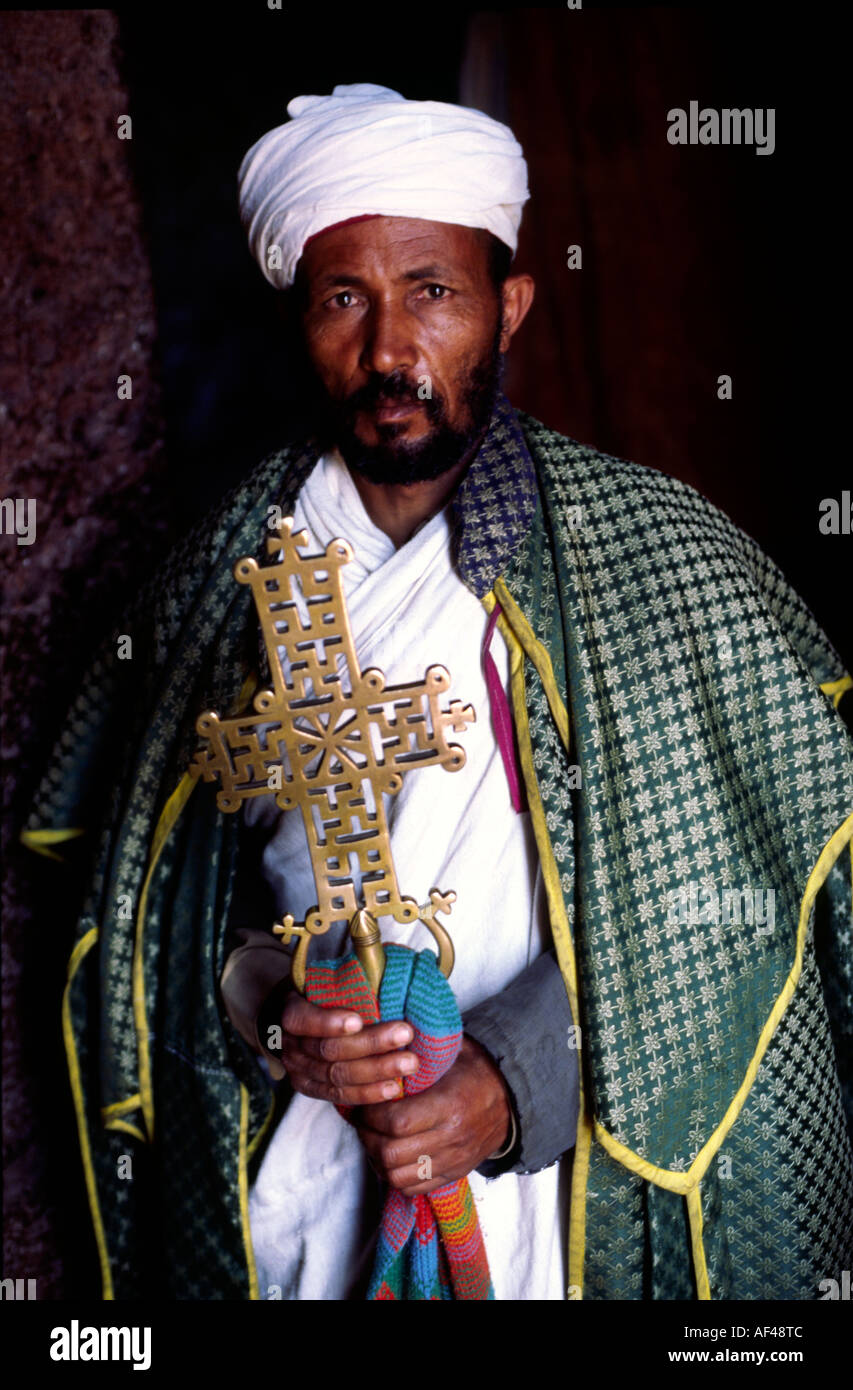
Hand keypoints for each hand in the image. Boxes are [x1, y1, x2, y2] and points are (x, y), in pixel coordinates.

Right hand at [276, 991, 419, 1105]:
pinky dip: (368, 1093)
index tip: (358, 1019)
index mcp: (291, 1011)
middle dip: (371, 1044)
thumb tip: (390, 962)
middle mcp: (291, 1045)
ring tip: (409, 1062)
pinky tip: (392, 1087)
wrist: (294, 1023)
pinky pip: (340, 1096)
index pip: (302, 1019)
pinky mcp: (312, 1089)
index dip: (329, 1022)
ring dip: (377, 1070)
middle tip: (405, 1034)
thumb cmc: (319, 997)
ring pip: (338, 1075)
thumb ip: (349, 977)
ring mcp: (300, 1070)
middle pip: (329, 1050)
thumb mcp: (323, 980)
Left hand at [355, 1036, 511, 1195]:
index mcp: (449, 1104)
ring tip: (374, 1139)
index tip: (364, 1104)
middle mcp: (451, 1138)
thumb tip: (383, 1042)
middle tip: (362, 1122)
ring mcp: (453, 1160)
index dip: (371, 1115)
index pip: (396, 1121)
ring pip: (398, 1176)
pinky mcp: (454, 1174)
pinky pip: (414, 1189)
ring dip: (378, 1160)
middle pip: (392, 1153)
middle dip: (368, 1137)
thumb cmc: (473, 1070)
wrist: (510, 1098)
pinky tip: (391, 1156)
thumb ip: (417, 1050)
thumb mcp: (449, 1052)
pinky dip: (395, 1176)